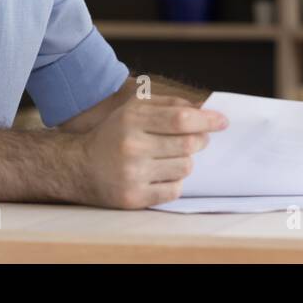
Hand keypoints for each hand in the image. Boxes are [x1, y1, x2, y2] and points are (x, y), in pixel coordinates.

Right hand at [72, 95, 227, 208]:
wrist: (79, 168)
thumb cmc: (114, 135)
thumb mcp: (134, 110)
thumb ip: (168, 105)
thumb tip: (203, 109)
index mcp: (132, 118)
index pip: (181, 118)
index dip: (207, 119)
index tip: (222, 122)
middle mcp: (132, 145)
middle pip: (188, 144)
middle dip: (201, 140)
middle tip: (197, 139)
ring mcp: (133, 173)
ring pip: (185, 168)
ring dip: (186, 161)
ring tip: (171, 158)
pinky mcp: (134, 197)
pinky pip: (174, 190)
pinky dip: (175, 182)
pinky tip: (160, 175)